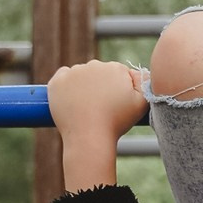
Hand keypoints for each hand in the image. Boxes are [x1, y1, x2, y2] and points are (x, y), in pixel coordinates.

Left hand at [47, 59, 146, 191]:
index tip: (115, 105)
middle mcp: (94, 65)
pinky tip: (72, 100)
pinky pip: (63, 78)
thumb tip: (140, 73)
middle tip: (101, 108)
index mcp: (115, 68)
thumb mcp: (143, 104)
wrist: (89, 138)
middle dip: (100, 86)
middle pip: (98, 73)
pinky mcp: (57, 81)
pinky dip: (66, 86)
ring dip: (83, 86)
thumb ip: (146, 84)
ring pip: (80, 75)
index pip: (117, 74)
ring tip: (86, 108)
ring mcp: (73, 72)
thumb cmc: (117, 123)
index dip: (117, 90)